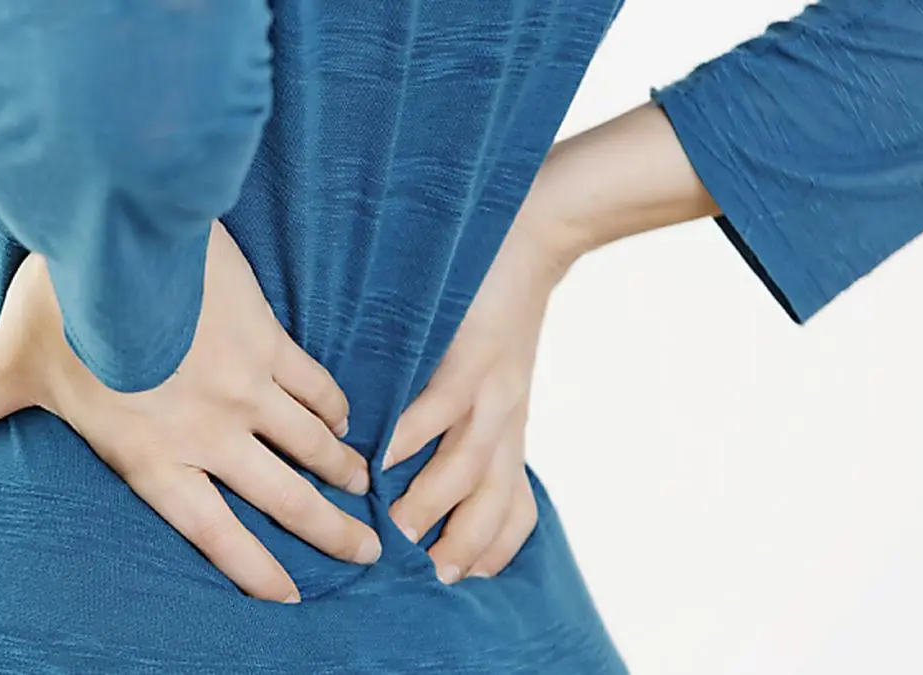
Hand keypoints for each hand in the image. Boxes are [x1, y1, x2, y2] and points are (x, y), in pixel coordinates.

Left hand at [0, 221, 380, 602]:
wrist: (116, 235)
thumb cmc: (58, 308)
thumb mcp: (3, 373)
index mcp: (152, 454)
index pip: (214, 531)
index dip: (256, 568)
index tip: (291, 594)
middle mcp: (209, 433)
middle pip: (284, 497)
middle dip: (330, 531)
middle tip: (369, 551)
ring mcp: (245, 387)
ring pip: (312, 444)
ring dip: (343, 472)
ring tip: (367, 491)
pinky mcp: (266, 338)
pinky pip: (314, 384)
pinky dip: (334, 407)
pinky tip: (346, 420)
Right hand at [383, 216, 573, 583]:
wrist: (534, 235)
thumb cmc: (497, 308)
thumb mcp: (494, 376)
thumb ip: (463, 418)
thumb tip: (414, 455)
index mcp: (508, 428)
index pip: (513, 506)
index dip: (494, 549)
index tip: (460, 579)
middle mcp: (507, 419)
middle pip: (494, 502)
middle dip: (463, 544)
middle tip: (424, 575)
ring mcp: (494, 389)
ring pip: (470, 464)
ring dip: (432, 501)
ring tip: (394, 527)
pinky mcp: (477, 351)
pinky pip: (447, 402)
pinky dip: (419, 431)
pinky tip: (389, 452)